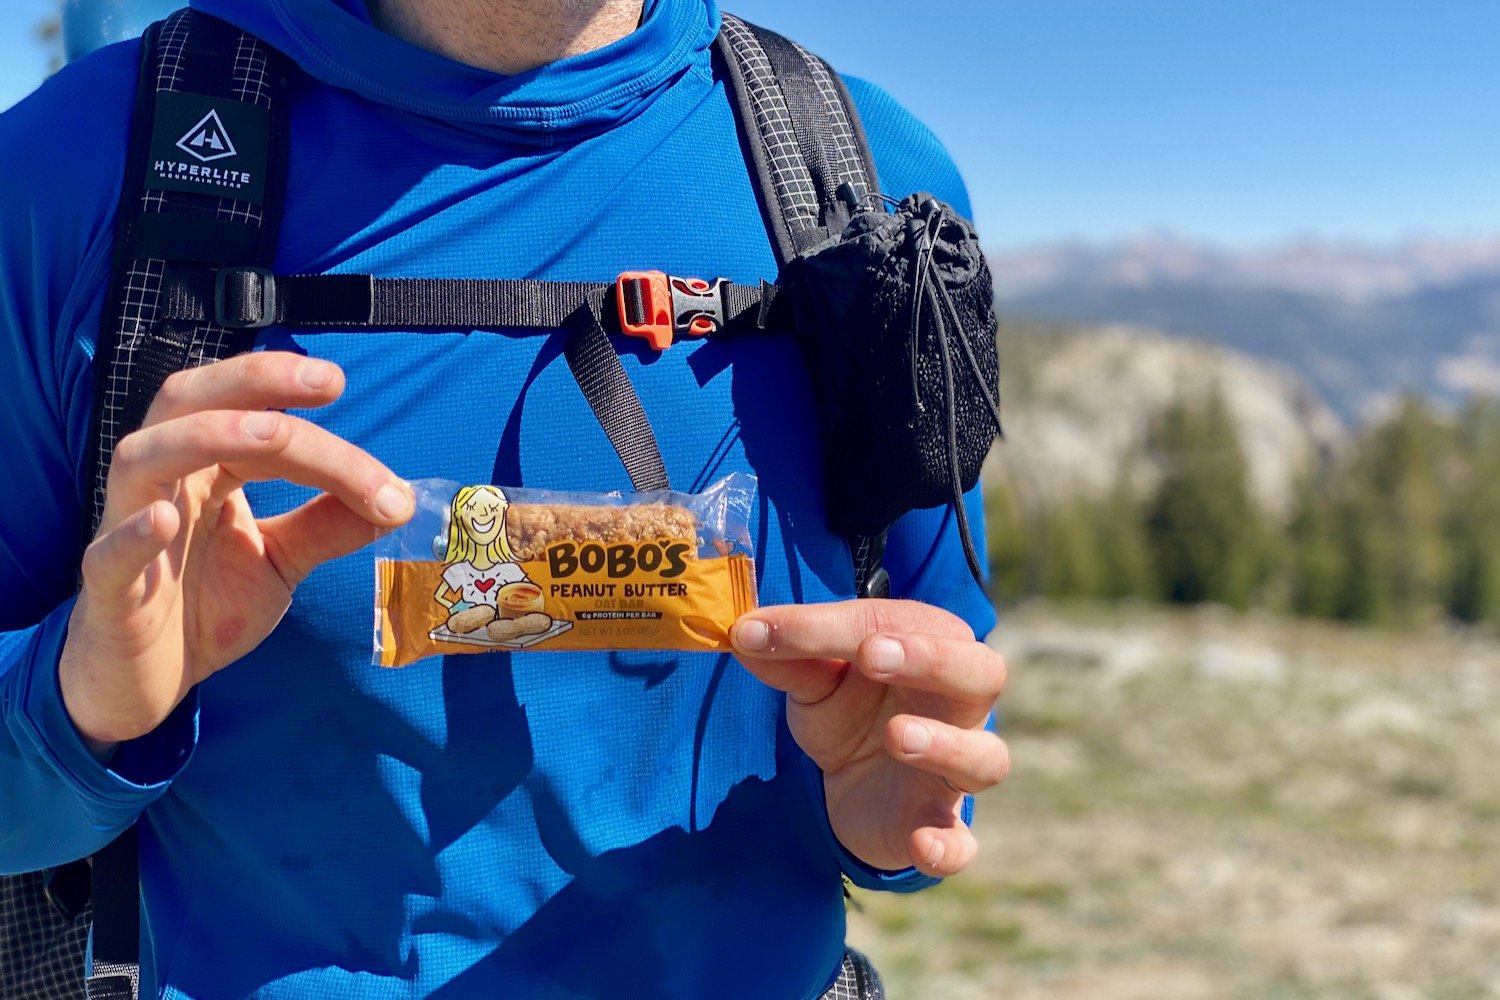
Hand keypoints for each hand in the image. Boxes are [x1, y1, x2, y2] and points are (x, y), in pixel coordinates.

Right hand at [60, 352, 412, 753]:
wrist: (148, 683)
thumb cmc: (206, 607)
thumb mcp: (280, 561)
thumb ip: (328, 526)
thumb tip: (399, 499)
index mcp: (207, 469)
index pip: (261, 425)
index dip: (320, 431)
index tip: (378, 452)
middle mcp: (165, 481)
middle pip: (192, 403)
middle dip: (255, 381)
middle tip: (327, 380)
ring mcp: (127, 527)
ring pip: (144, 455)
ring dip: (207, 435)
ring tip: (272, 434)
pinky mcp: (106, 588)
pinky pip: (109, 551)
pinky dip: (134, 531)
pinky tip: (164, 518)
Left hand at [731, 599, 1007, 877]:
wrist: (850, 786)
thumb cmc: (848, 710)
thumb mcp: (814, 680)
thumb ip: (788, 655)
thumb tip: (743, 632)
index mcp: (932, 648)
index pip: (898, 624)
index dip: (839, 627)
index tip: (783, 630)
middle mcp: (960, 706)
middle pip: (981, 673)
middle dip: (931, 659)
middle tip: (873, 656)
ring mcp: (956, 770)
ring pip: (985, 757)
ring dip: (946, 744)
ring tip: (898, 735)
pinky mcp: (940, 826)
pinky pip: (963, 843)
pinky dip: (949, 847)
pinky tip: (923, 845)